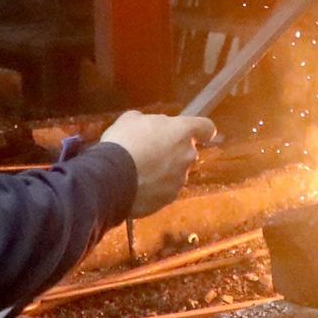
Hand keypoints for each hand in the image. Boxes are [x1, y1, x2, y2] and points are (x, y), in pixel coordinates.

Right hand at [99, 111, 217, 217]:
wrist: (112, 178)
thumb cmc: (123, 144)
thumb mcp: (130, 120)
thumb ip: (147, 121)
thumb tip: (146, 125)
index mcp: (181, 131)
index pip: (206, 127)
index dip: (202, 130)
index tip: (199, 133)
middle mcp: (187, 155)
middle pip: (187, 151)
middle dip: (172, 151)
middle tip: (150, 150)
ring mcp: (180, 179)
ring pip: (176, 172)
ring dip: (162, 171)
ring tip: (138, 170)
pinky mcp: (169, 198)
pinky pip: (165, 190)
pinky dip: (154, 188)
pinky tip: (136, 184)